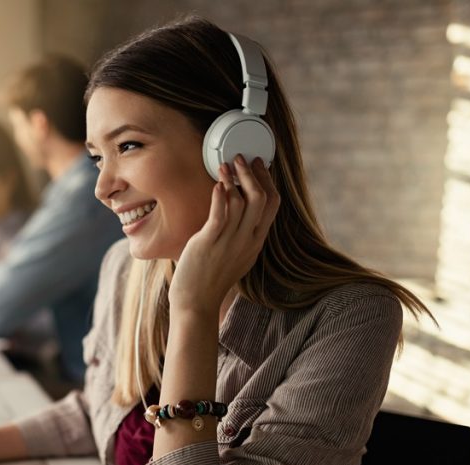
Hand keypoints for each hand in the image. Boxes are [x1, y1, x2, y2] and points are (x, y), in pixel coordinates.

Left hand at [168, 155, 279, 313]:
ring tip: (225, 164)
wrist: (196, 301)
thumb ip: (240, 233)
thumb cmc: (210, 277)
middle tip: (242, 157)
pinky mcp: (210, 243)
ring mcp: (230, 242)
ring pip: (242, 203)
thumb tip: (236, 206)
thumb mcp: (235, 253)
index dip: (267, 181)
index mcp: (256, 242)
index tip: (260, 164)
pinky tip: (217, 184)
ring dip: (234, 179)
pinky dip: (220, 197)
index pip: (272, 205)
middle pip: (261, 199)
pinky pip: (220, 216)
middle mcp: (247, 240)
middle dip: (253, 174)